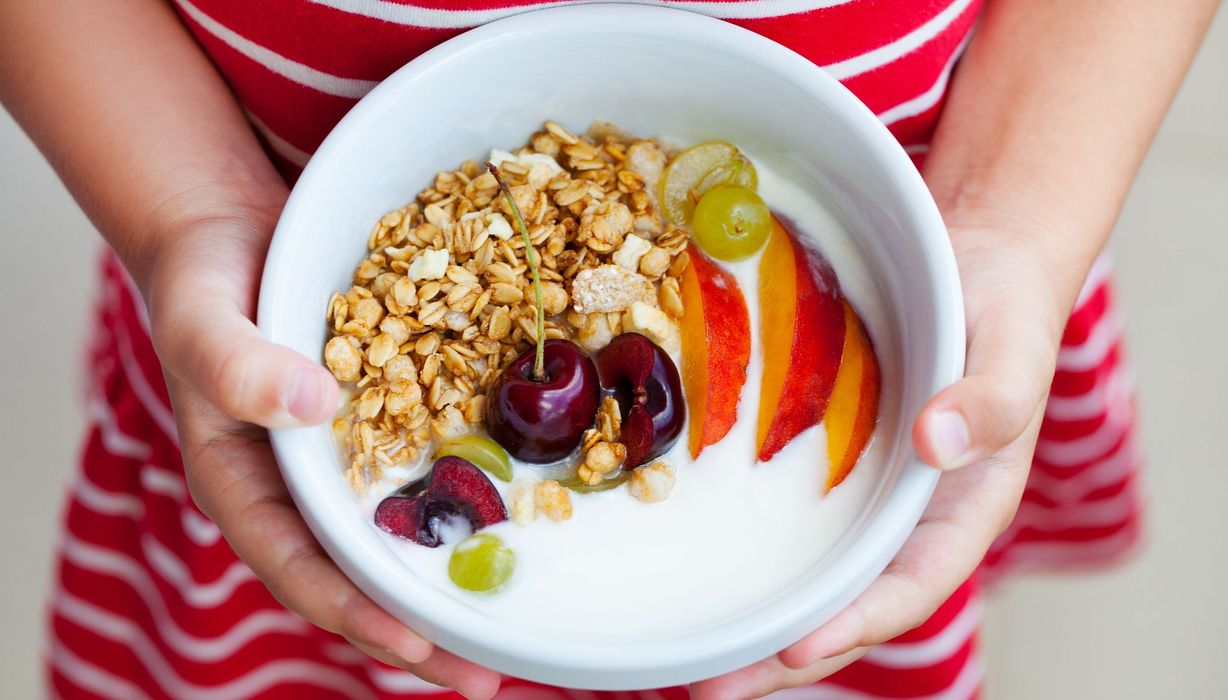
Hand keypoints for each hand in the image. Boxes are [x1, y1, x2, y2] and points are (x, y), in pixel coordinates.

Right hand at [140, 187, 501, 699]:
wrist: (233, 233)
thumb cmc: (201, 283)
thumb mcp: (202, 319)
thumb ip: (237, 364)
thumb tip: (313, 410)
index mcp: (245, 484)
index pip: (299, 567)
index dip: (355, 611)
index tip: (415, 645)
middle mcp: (299, 488)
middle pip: (360, 575)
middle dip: (420, 630)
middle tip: (488, 676)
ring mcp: (343, 462)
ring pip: (397, 536)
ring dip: (450, 580)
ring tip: (514, 623)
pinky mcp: (381, 424)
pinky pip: (422, 473)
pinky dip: (461, 502)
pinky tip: (515, 520)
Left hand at [691, 223, 1071, 697]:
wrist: (977, 254)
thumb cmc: (1005, 304)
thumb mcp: (1014, 342)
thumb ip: (993, 398)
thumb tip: (937, 443)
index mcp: (964, 505)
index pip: (911, 583)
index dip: (857, 622)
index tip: (795, 651)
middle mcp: (908, 512)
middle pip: (845, 599)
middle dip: (781, 654)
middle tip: (707, 691)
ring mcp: (863, 489)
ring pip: (808, 570)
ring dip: (752, 617)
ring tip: (684, 661)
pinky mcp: (825, 455)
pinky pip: (785, 511)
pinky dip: (746, 545)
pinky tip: (691, 561)